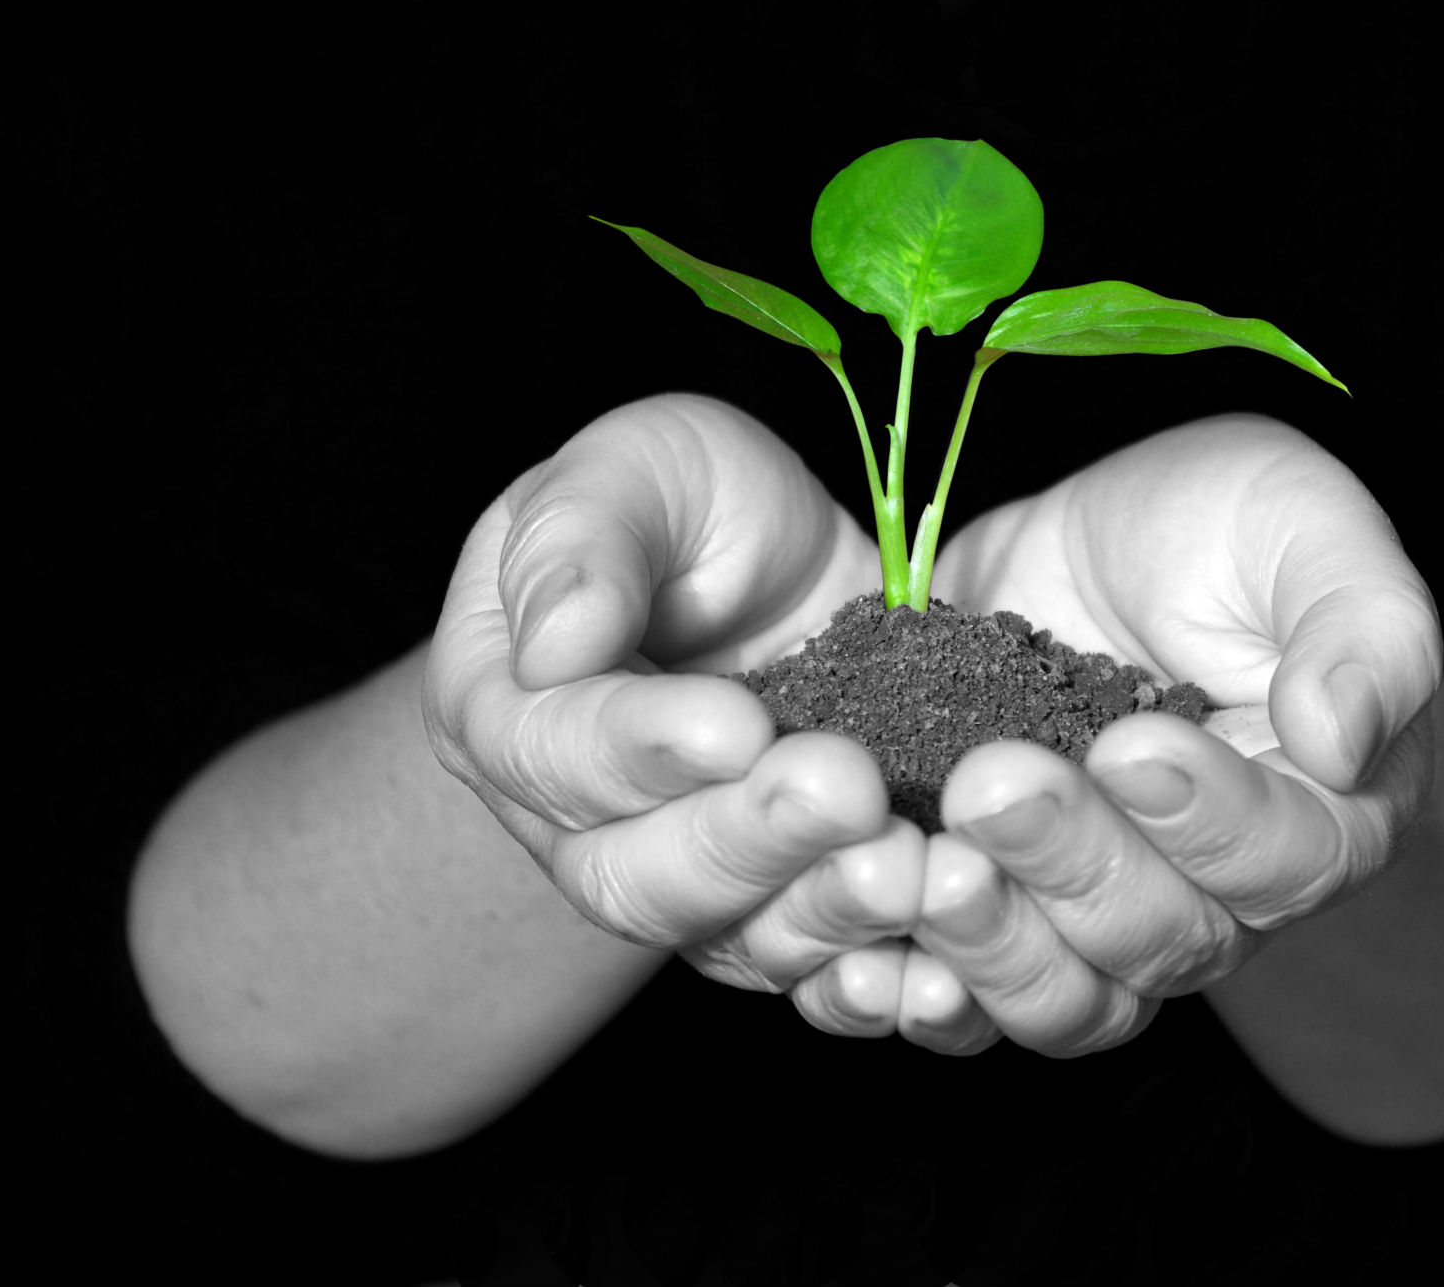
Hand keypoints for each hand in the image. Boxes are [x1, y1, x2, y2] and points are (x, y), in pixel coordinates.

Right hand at [423, 394, 923, 1024]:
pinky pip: (810, 969)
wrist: (776, 577)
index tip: (738, 723)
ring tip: (907, 866)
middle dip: (747, 837)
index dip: (640, 747)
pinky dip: (872, 976)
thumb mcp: (636, 467)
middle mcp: (569, 823)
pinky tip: (938, 964)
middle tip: (849, 790)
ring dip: (820, 909)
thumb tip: (552, 647)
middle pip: (634, 875)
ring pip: (727, 938)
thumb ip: (583, 537)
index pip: (551, 752)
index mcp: (504, 709)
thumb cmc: (685, 506)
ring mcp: (673, 883)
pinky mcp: (771, 913)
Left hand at [894, 413, 1441, 1055]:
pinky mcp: (1000, 919)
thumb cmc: (1218, 532)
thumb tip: (1343, 736)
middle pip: (1161, 939)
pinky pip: (965, 1002)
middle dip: (1073, 864)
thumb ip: (1360, 624)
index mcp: (1319, 813)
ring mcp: (1099, 924)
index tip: (1133, 743)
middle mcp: (1218, 899)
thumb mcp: (1299, 525)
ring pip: (1065, 999)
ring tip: (925, 862)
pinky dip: (910, 995)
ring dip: (990, 944)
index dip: (1211, 820)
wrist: (1089, 557)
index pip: (1285, 860)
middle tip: (994, 780)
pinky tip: (855, 957)